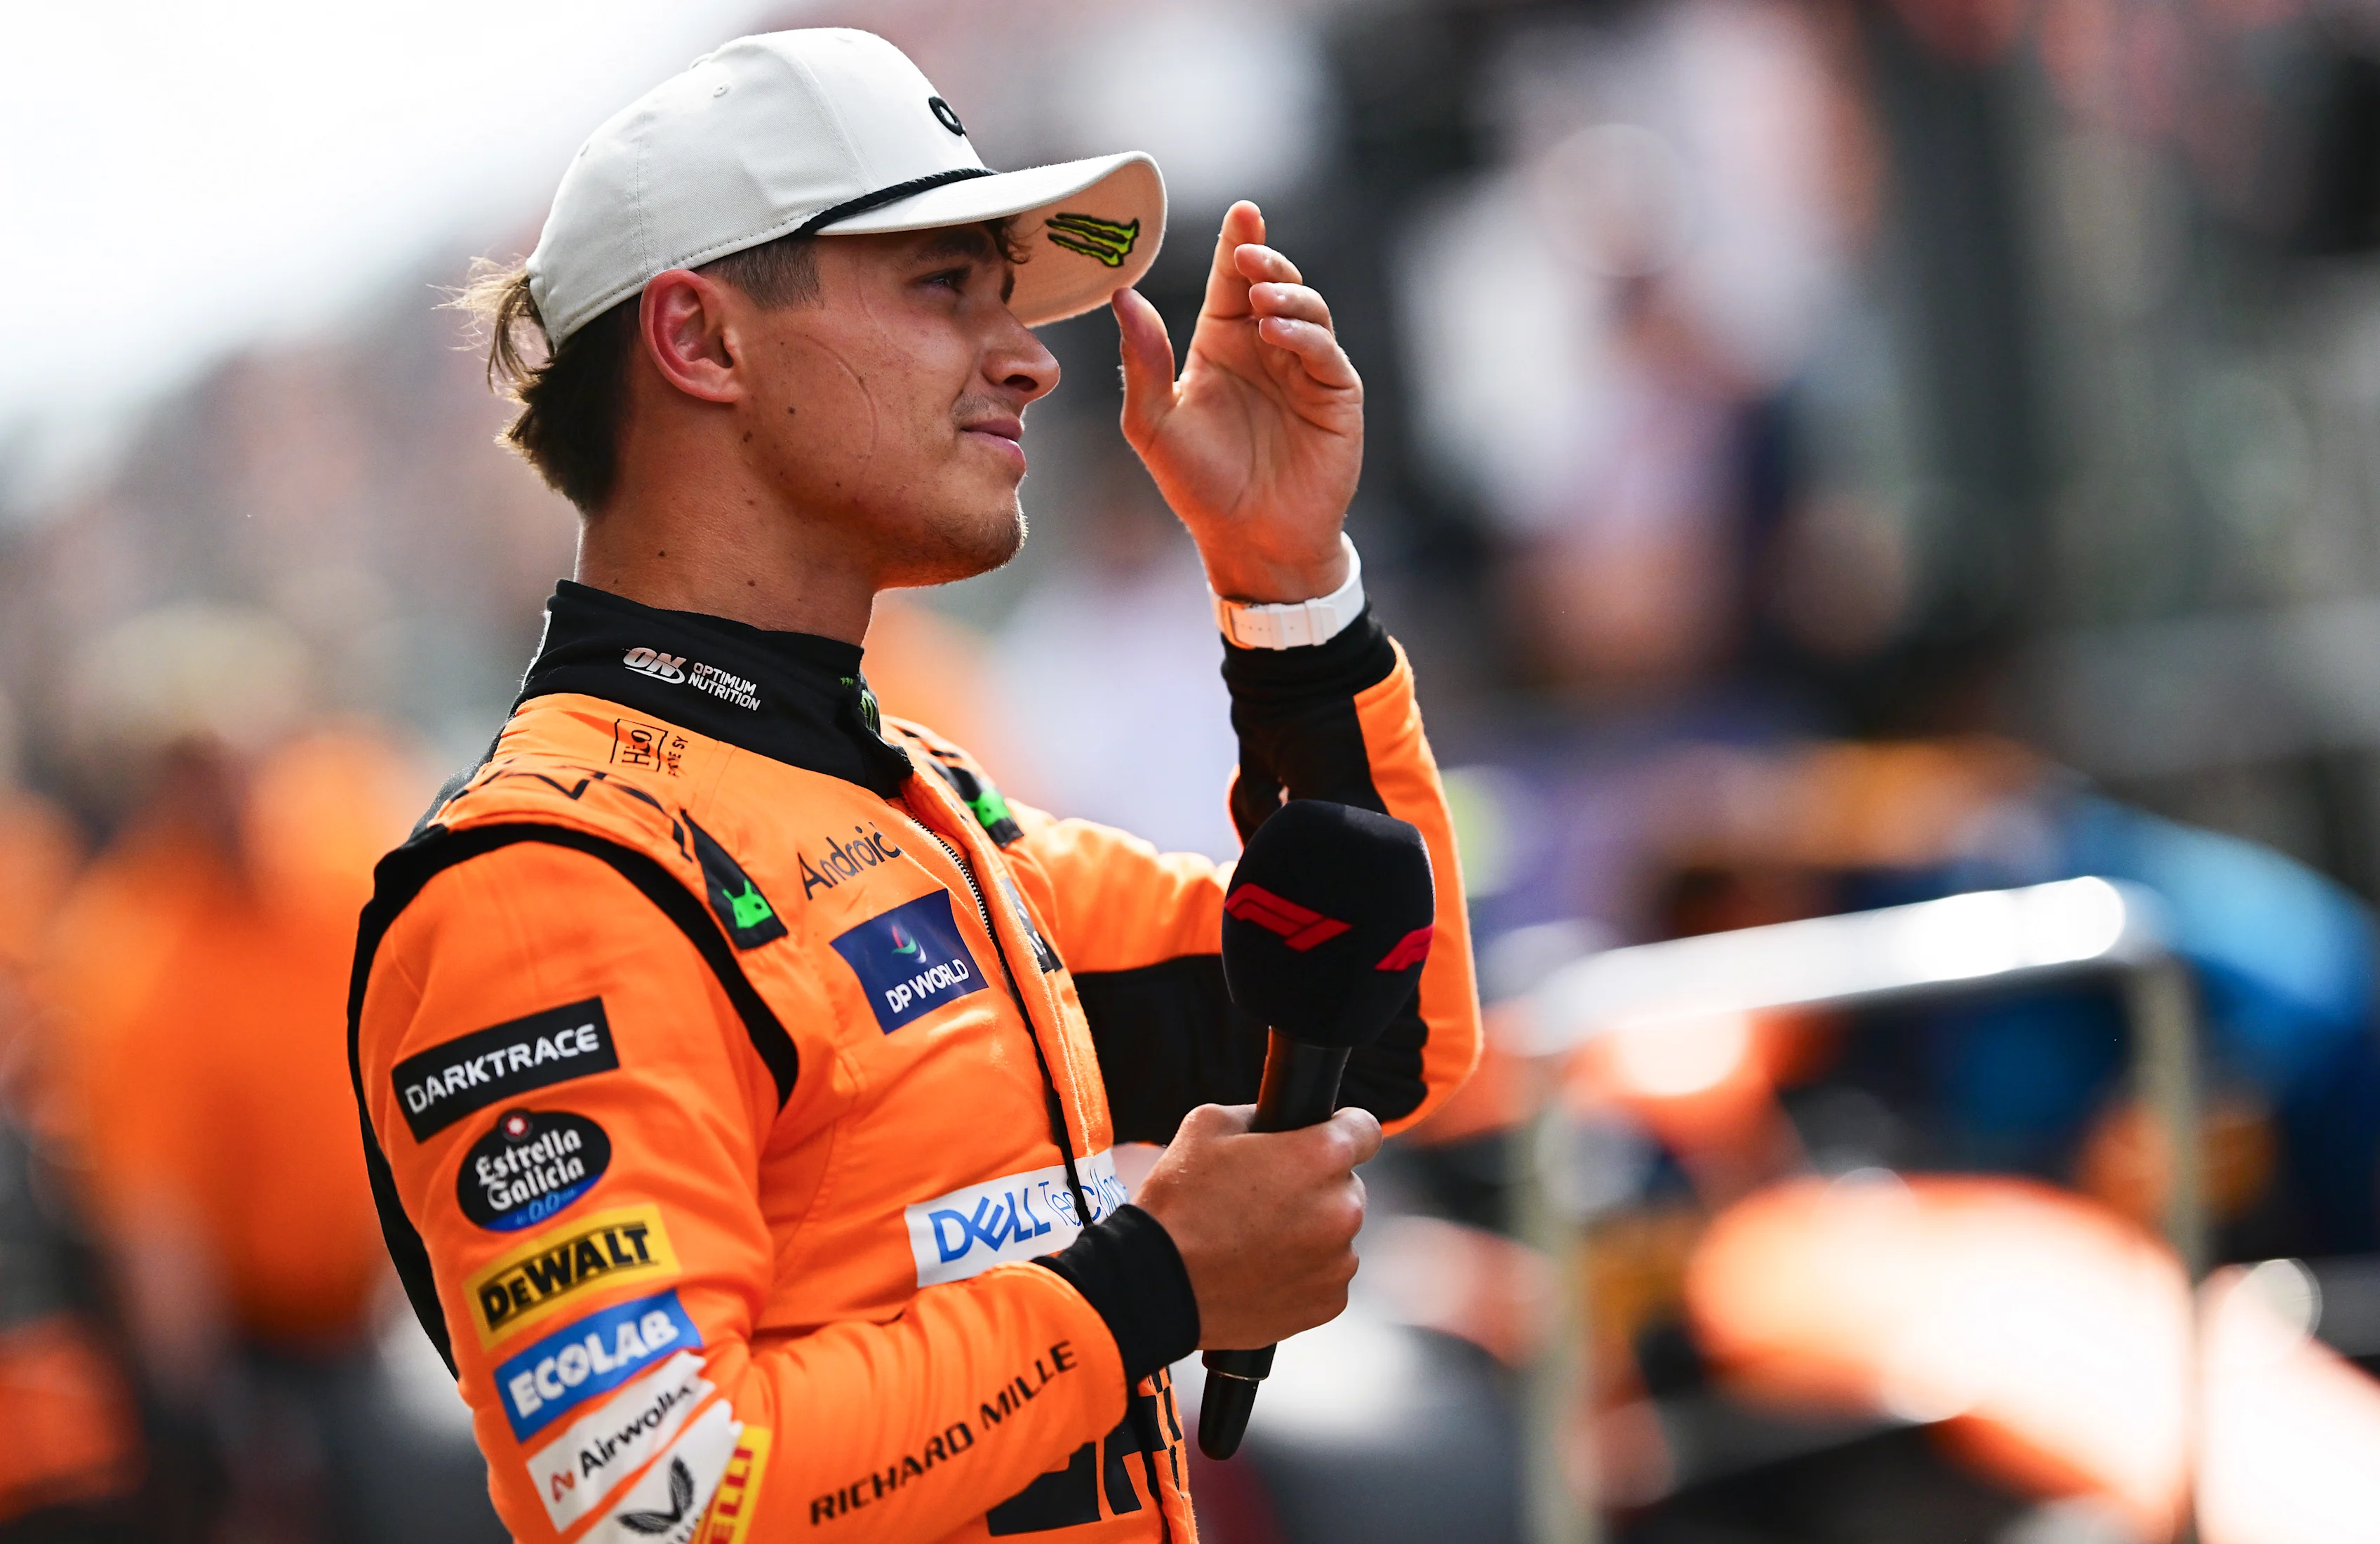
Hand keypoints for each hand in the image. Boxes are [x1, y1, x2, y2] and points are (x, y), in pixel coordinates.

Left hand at [1114, 201, 1361, 602]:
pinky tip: (1276, 332)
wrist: (1249, 541)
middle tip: (1246, 251)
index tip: (1242, 213)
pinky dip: (1305, 336)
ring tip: (1261, 297)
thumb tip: (1123, 295)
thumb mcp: (1153, 423)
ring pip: (1307, 310)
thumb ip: (1142, 360)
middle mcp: (1267, 350)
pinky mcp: (1335, 397)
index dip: (1238, 245)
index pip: (1231, 282)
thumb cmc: (1200, 486)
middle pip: (1273, 283)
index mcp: (1223, 346)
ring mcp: (1305, 371)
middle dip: (1264, 260)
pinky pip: (1325, 354)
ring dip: (1286, 295)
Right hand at [1132, 1102, 1382, 1349]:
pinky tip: (1261, 1269)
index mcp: (1322, 1155)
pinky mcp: (1328, 1302)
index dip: (1343, 1130)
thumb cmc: (1179, 1200)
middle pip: (1345, 1185)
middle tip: (1265, 1198)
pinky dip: (1302, 1272)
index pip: (1366, 1129)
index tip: (1325, 1139)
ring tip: (1255, 1239)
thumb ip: (1260, 1116)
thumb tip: (1278, 1124)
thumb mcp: (1210, 1125)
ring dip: (1309, 1232)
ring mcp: (1339, 1260)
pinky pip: (1325, 1276)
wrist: (1156, 1281)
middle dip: (1314, 1186)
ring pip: (1335, 1233)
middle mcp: (1343, 1208)